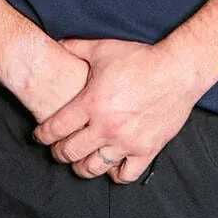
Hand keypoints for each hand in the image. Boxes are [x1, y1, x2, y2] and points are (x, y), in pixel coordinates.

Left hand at [32, 37, 198, 182]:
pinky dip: (114, 174)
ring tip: (79, 162)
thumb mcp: (103, 48)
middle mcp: (106, 127)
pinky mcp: (147, 150)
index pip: (55, 128)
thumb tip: (56, 42)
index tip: (39, 136)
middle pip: (70, 152)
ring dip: (81, 167)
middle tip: (57, 150)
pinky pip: (125, 174)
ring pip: (93, 168)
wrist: (178, 70)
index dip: (42, 135)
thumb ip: (76, 47)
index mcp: (92, 103)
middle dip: (58, 153)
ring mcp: (127, 141)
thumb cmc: (141, 59)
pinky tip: (110, 165)